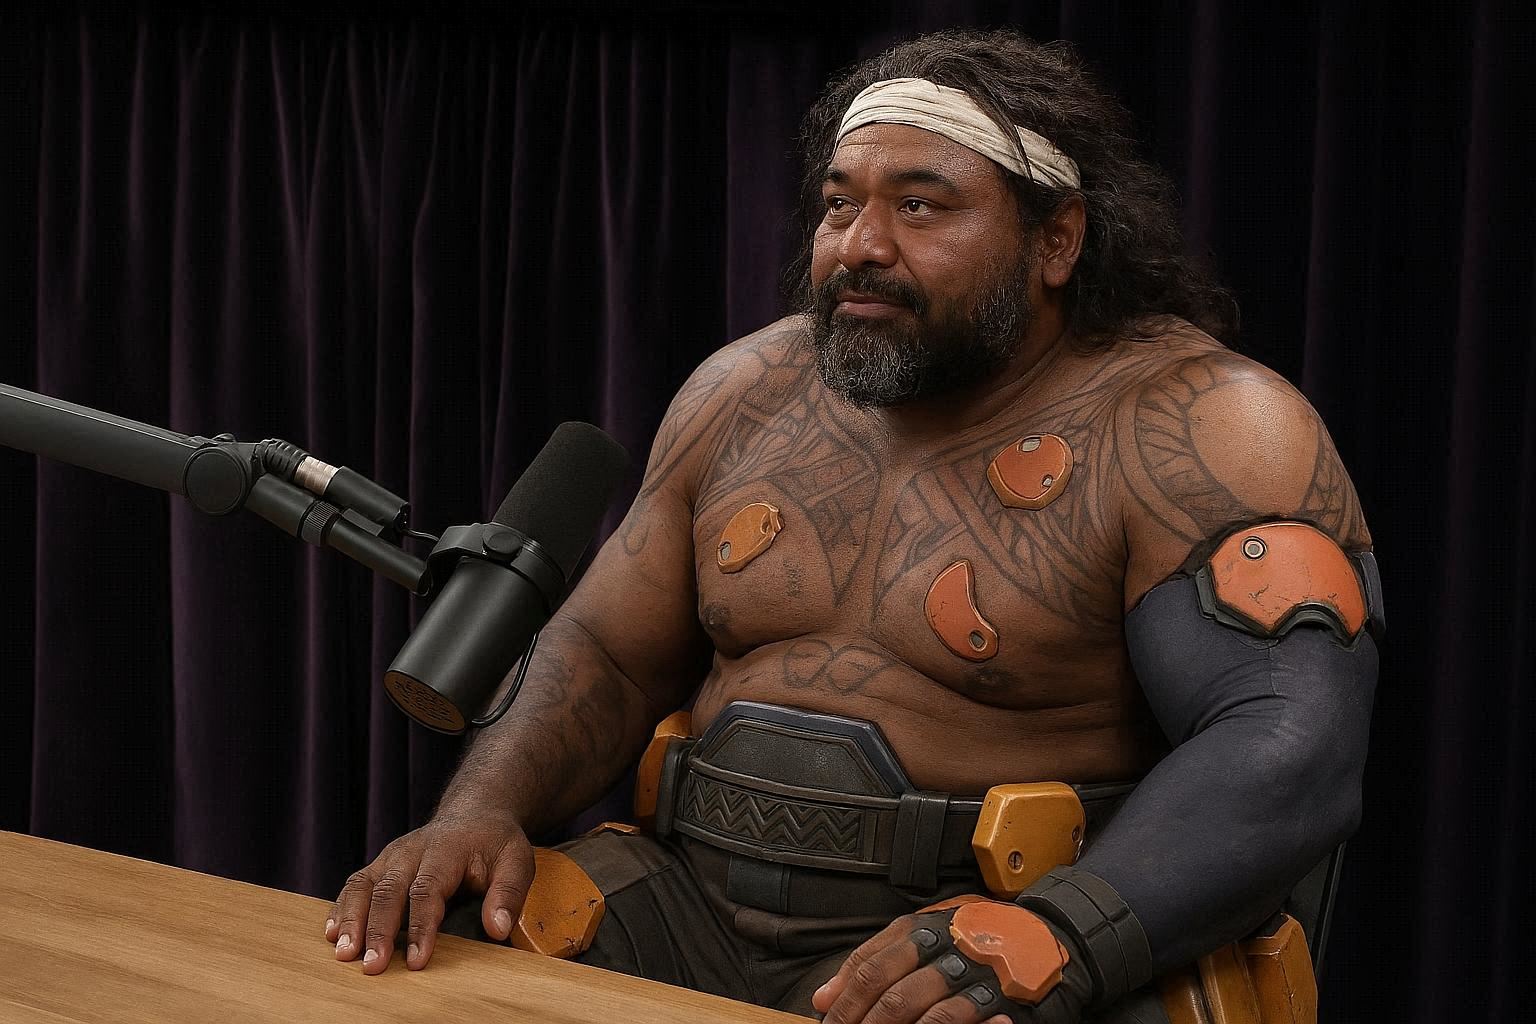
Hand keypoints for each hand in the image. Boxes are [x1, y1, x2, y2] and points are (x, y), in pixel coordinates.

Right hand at [324, 807, 534, 974]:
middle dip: (378, 930)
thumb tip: (496, 929)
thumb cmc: (494, 843)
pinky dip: (341, 908)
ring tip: (343, 954)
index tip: (415, 961)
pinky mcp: (380, 865)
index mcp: (445, 850)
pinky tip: (332, 933)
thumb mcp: (516, 860)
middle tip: (370, 965)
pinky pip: (355, 885)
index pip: (427, 890)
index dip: (420, 927)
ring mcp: (391, 857)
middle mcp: (411, 851)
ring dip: (351, 920)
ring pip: (363, 886)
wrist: (474, 814)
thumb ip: (508, 893)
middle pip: (388, 891)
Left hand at [811, 898, 1087, 1023]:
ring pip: (918, 1006)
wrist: (1053, 934)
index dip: (845, 999)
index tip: (828, 1021)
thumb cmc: (982, 935)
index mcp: (924, 927)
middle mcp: (946, 944)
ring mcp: (973, 971)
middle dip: (860, 1020)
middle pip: (888, 988)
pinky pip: (956, 1019)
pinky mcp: (999, 997)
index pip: (870, 965)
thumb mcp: (929, 931)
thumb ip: (878, 956)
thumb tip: (824, 996)